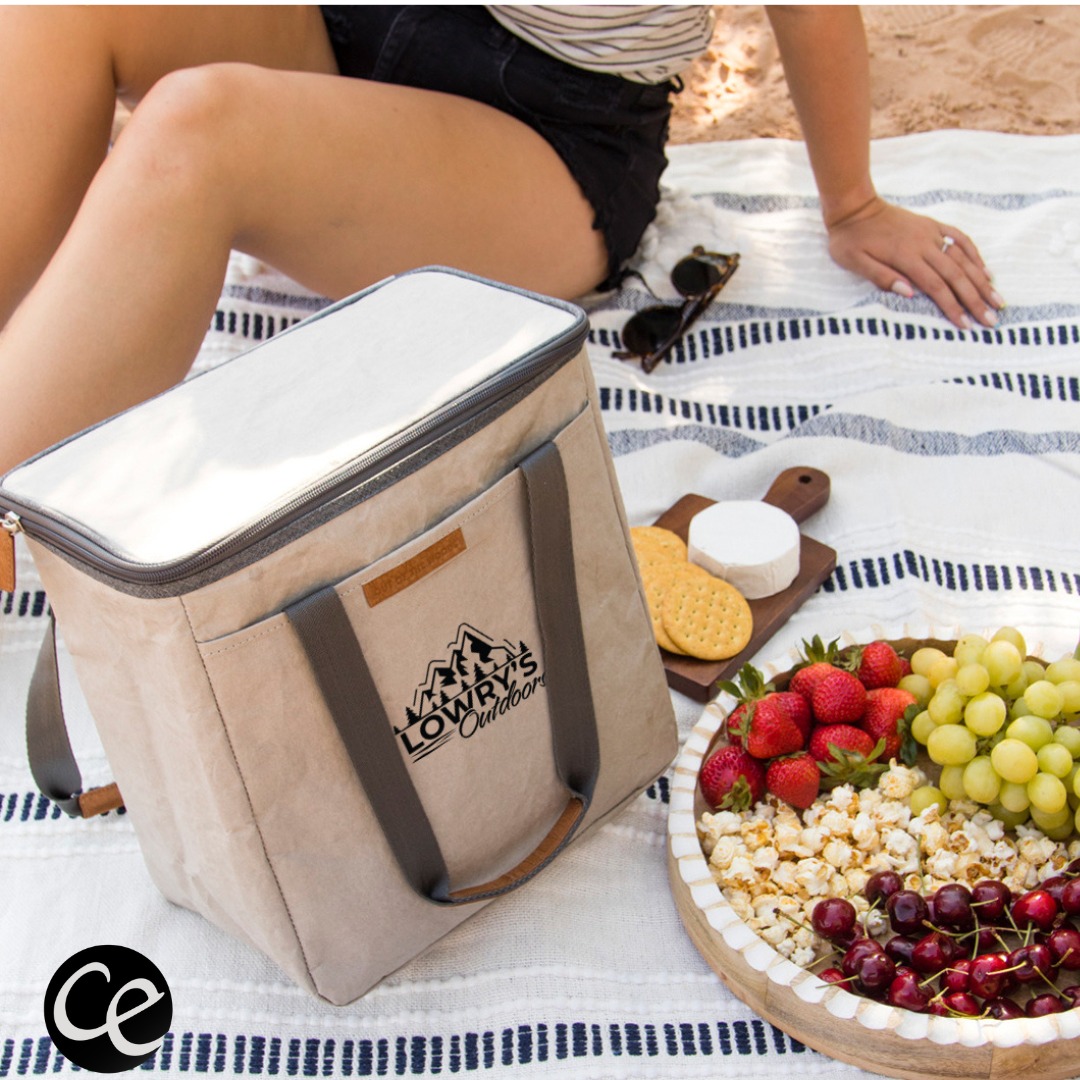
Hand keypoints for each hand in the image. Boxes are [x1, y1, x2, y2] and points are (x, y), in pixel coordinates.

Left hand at [825, 197, 1004, 329]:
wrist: (854, 207)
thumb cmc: (849, 240)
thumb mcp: (855, 262)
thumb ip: (881, 277)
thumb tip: (909, 294)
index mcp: (905, 256)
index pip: (935, 287)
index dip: (952, 307)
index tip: (966, 325)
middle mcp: (924, 244)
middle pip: (956, 275)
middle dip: (975, 299)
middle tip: (991, 320)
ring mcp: (931, 233)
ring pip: (963, 259)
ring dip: (982, 281)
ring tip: (997, 300)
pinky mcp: (932, 225)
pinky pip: (960, 239)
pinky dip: (975, 255)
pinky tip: (986, 272)